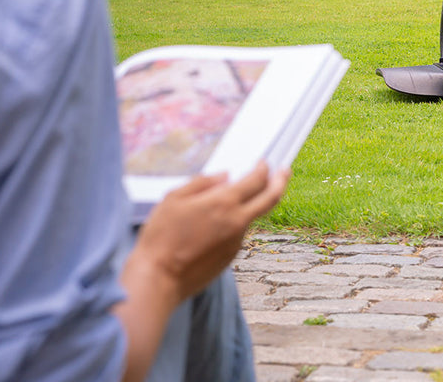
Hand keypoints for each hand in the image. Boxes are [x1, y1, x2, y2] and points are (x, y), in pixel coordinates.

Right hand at [130, 162, 289, 303]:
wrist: (158, 280)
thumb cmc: (160, 237)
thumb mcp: (174, 199)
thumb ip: (202, 183)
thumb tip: (225, 176)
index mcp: (224, 203)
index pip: (256, 180)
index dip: (263, 168)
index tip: (263, 162)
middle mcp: (237, 222)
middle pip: (271, 198)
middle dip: (281, 181)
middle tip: (285, 171)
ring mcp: (236, 242)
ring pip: (252, 217)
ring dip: (251, 205)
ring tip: (232, 200)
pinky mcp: (230, 257)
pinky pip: (238, 234)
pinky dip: (235, 223)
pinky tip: (216, 224)